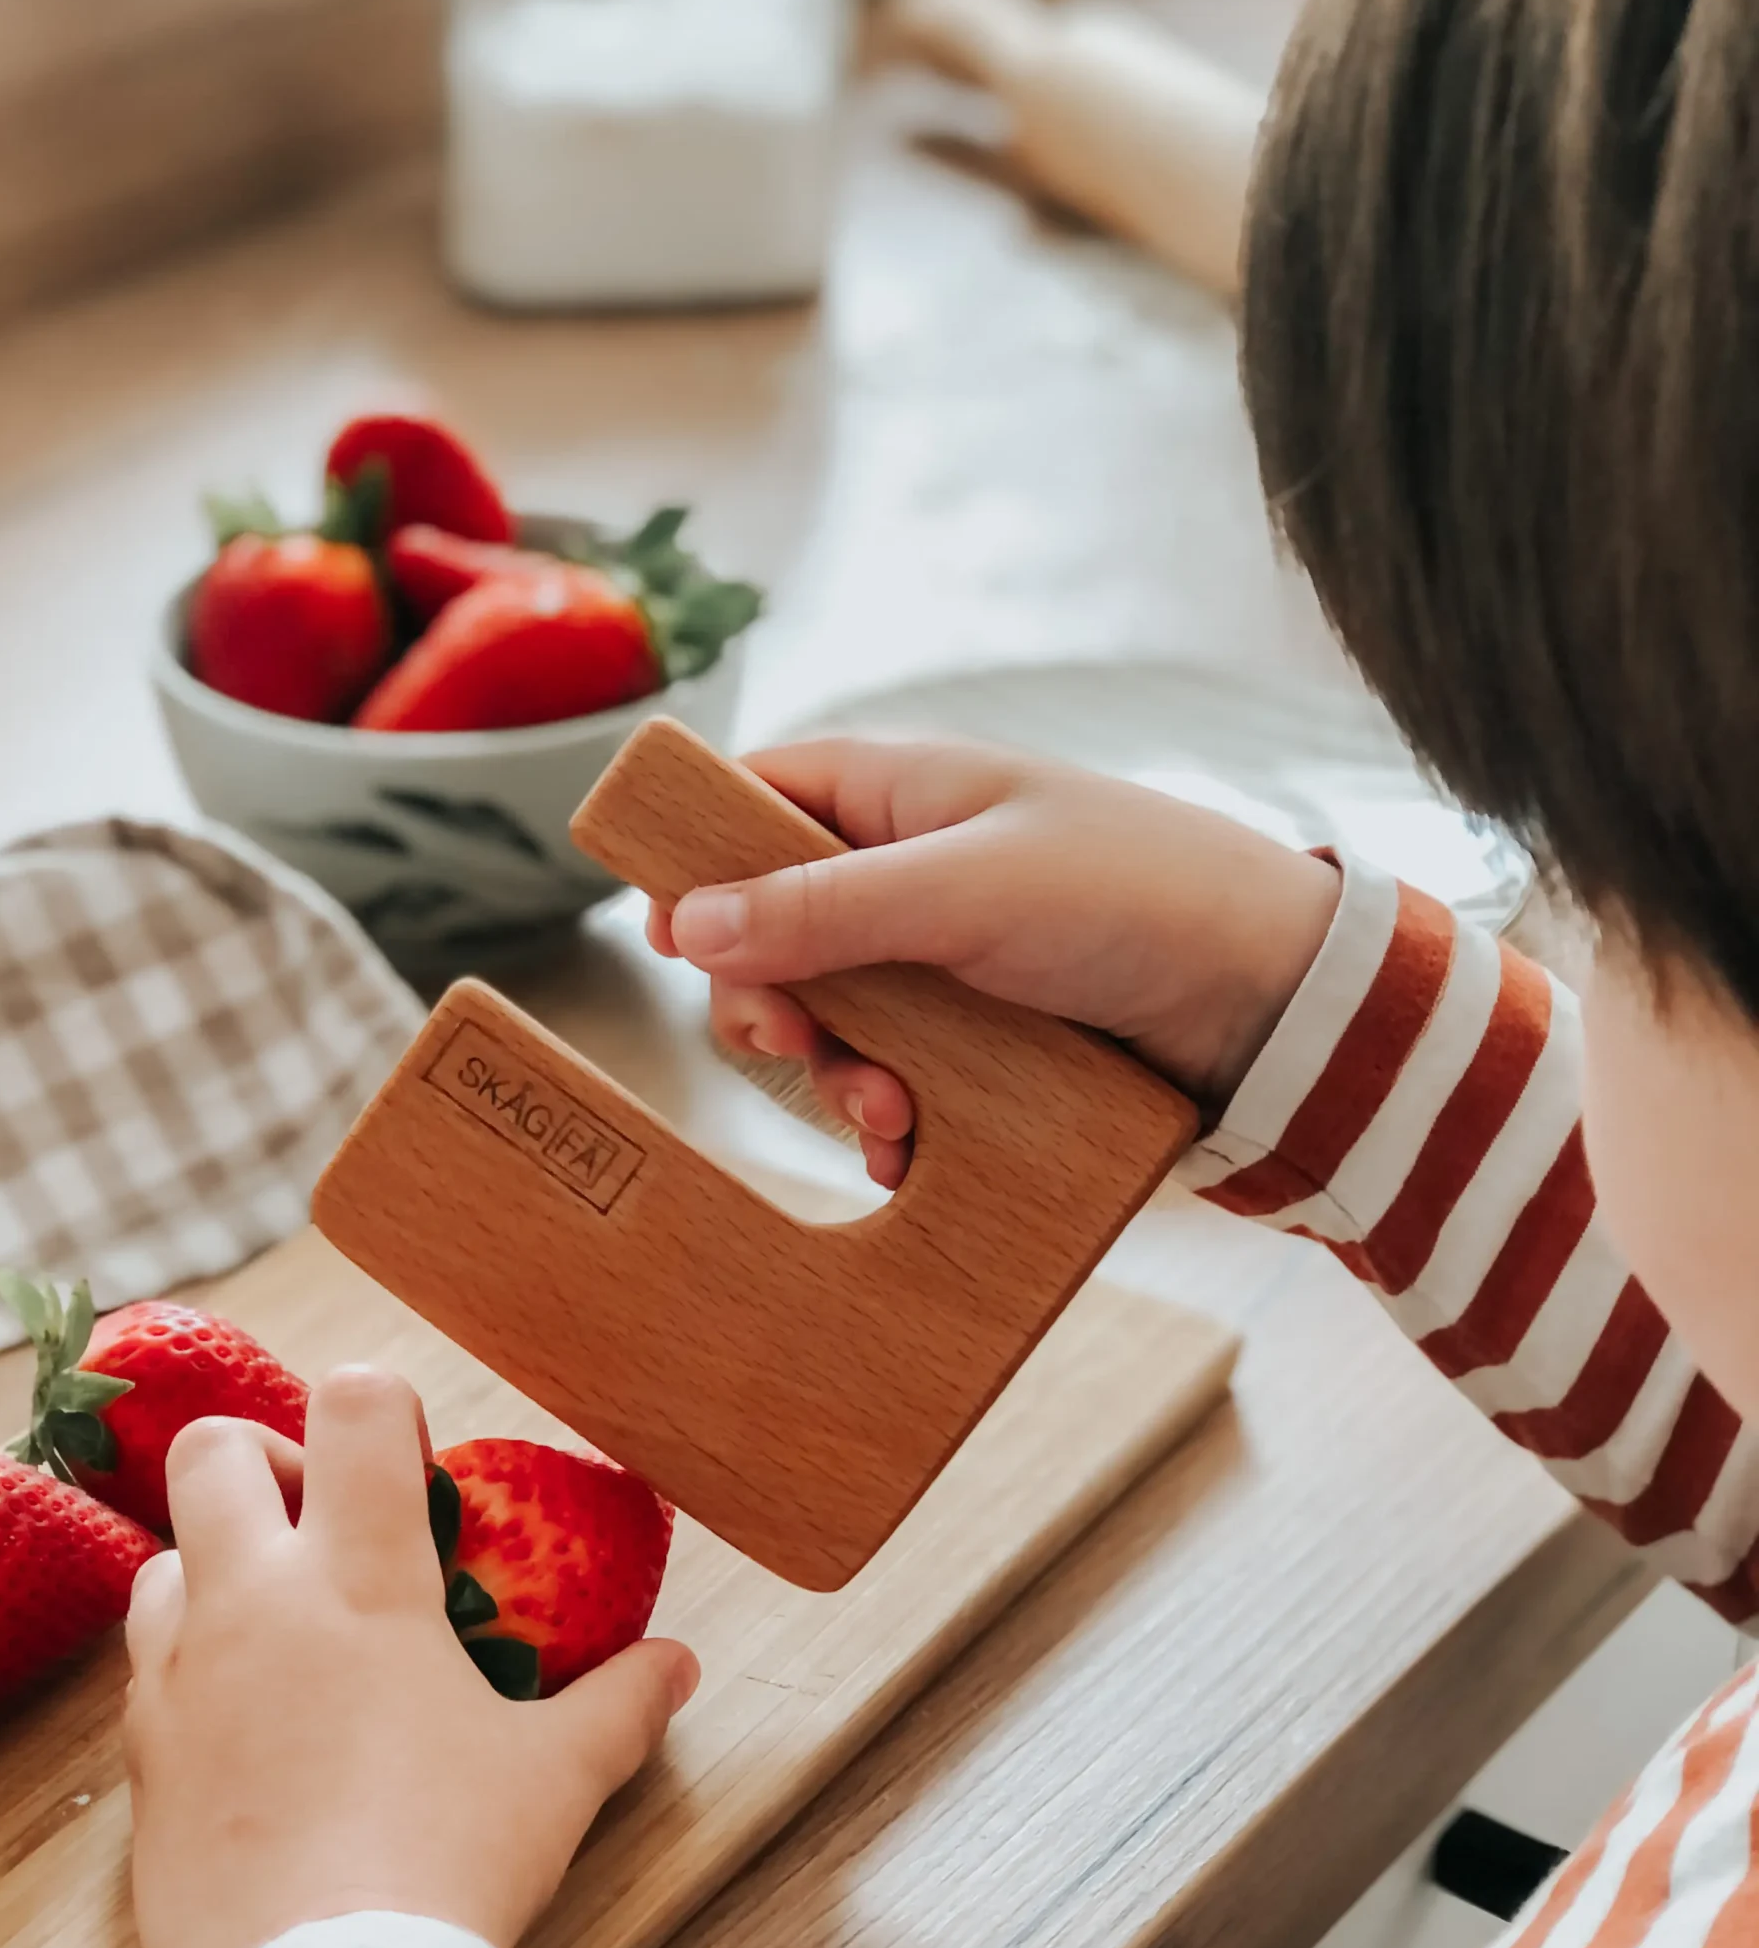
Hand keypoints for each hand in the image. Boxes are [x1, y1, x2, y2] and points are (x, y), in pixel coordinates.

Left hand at [123, 1366, 697, 1947]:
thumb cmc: (452, 1866)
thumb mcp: (558, 1779)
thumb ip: (619, 1706)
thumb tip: (677, 1667)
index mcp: (361, 1577)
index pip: (352, 1405)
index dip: (383, 1406)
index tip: (411, 1466)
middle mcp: (253, 1603)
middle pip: (214, 1452)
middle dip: (267, 1462)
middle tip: (325, 1530)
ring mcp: (179, 1679)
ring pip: (163, 1560)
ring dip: (217, 1568)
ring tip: (284, 1632)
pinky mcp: (139, 1761)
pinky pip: (145, 1672)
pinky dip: (189, 1669)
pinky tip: (249, 1729)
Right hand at [649, 738, 1341, 1186]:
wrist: (1279, 1002)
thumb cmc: (1135, 898)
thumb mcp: (965, 892)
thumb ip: (822, 906)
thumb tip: (683, 920)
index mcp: (902, 793)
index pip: (754, 799)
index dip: (698, 864)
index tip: (668, 936)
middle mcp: (914, 870)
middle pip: (775, 930)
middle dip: (774, 1000)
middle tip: (796, 1045)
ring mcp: (949, 959)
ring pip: (834, 1020)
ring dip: (840, 1077)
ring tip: (890, 1116)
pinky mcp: (986, 1040)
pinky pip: (897, 1079)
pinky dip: (888, 1122)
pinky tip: (904, 1153)